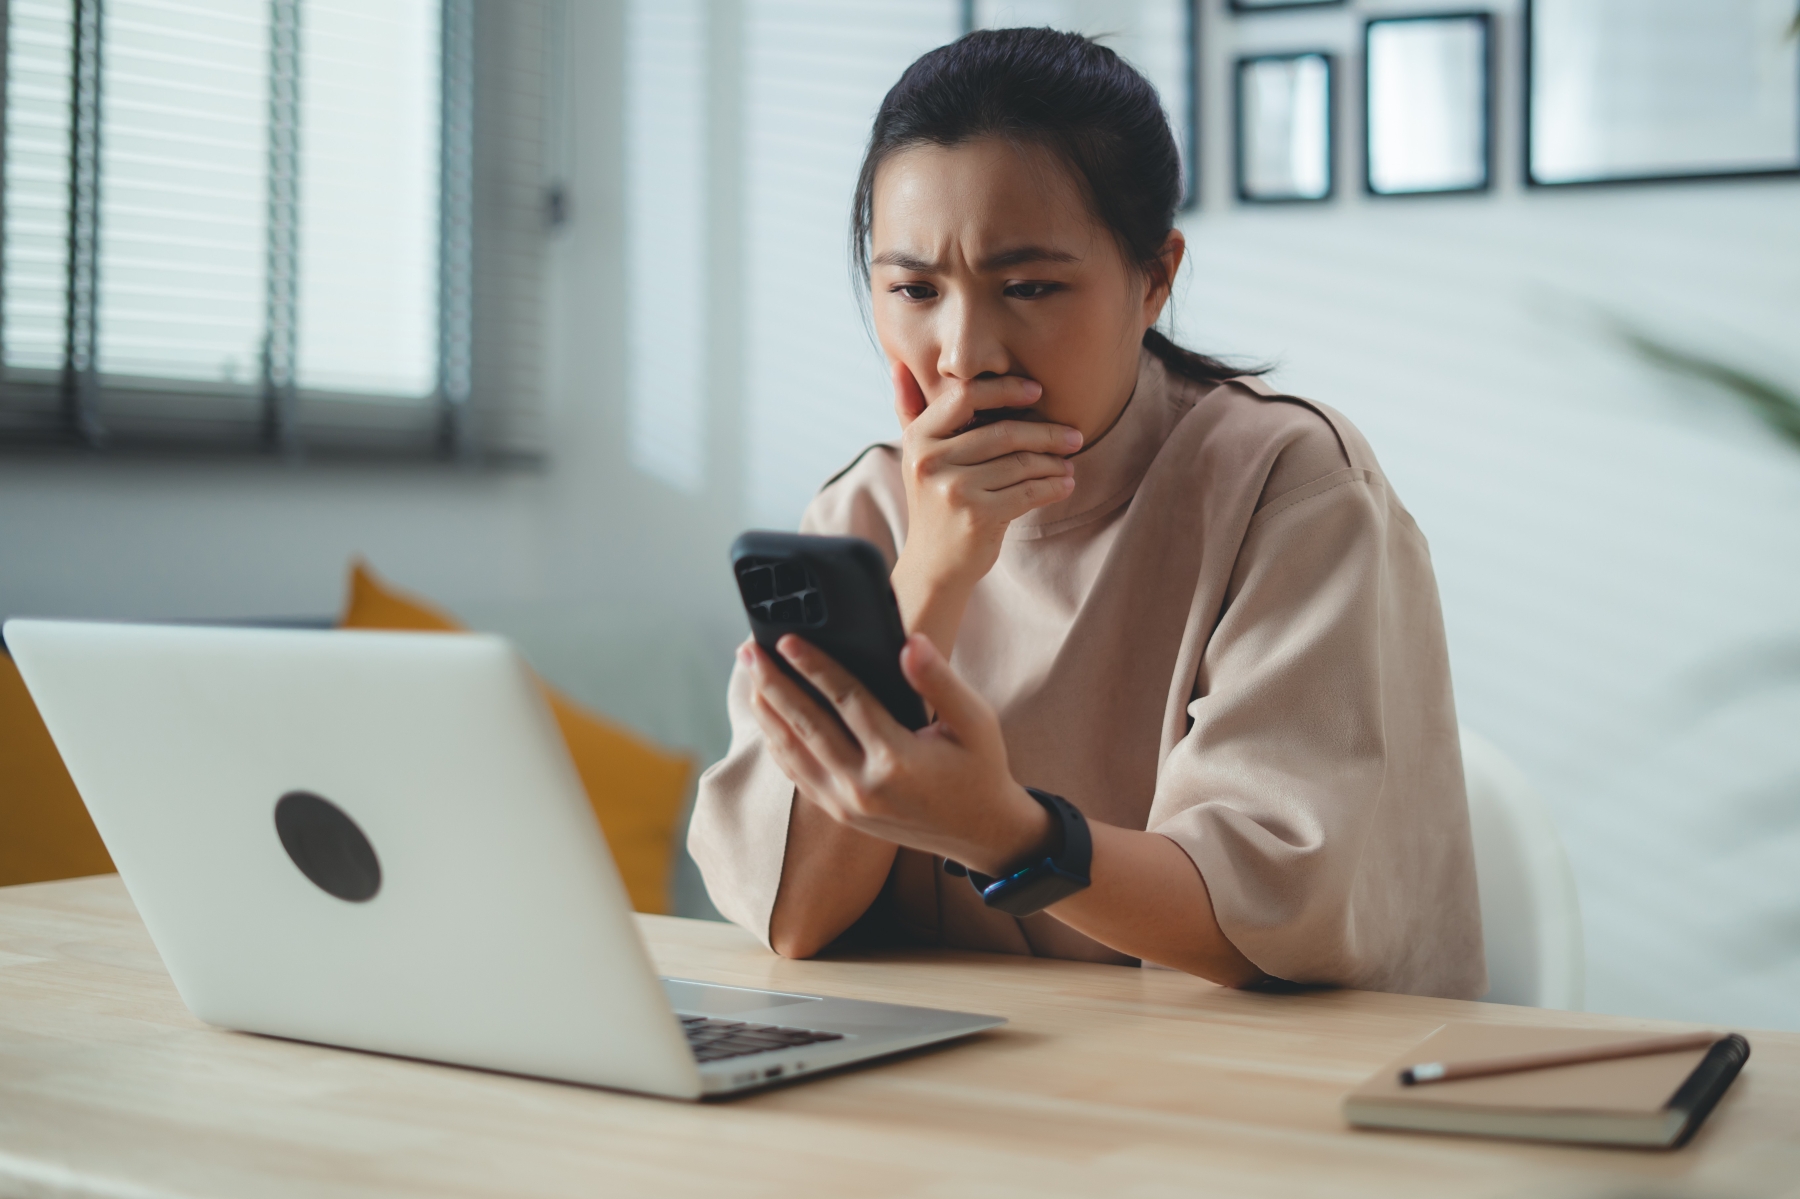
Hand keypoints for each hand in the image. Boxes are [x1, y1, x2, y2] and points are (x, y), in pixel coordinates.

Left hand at [743, 631, 1052, 877]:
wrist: (981, 833)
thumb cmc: (979, 768)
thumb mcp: (975, 721)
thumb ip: (939, 681)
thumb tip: (909, 643)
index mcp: (897, 760)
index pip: (845, 701)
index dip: (814, 666)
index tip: (787, 638)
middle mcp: (863, 786)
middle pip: (806, 724)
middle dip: (773, 682)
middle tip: (749, 649)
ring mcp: (846, 804)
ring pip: (791, 751)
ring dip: (766, 710)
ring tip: (750, 674)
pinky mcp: (839, 813)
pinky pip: (797, 773)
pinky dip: (777, 741)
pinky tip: (767, 716)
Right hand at [888, 362, 1080, 653]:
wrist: (934, 566)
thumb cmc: (934, 504)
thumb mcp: (917, 457)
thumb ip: (911, 412)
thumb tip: (898, 366)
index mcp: (918, 438)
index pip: (966, 396)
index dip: (1005, 389)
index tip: (1037, 392)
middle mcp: (931, 461)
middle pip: (1004, 432)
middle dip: (1047, 433)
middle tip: (1074, 435)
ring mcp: (954, 489)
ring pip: (1021, 463)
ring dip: (1055, 463)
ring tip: (1069, 462)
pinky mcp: (978, 515)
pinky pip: (1029, 492)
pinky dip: (1053, 487)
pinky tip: (1065, 484)